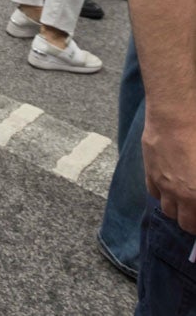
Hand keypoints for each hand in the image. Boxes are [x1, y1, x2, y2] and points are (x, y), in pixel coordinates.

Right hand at [144, 114, 195, 232]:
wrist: (176, 117)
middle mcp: (183, 196)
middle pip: (187, 224)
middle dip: (195, 223)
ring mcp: (164, 186)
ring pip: (169, 211)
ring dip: (179, 211)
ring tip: (187, 202)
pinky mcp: (150, 173)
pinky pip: (154, 194)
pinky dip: (163, 196)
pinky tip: (171, 187)